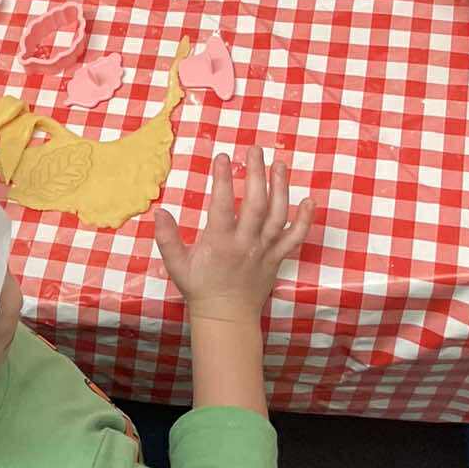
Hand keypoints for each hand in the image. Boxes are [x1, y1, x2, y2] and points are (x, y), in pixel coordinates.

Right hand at [153, 148, 311, 320]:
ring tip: (280, 164)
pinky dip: (305, 220)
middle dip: (257, 175)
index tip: (222, 156)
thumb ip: (167, 238)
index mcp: (220, 243)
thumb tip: (159, 212)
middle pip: (256, 205)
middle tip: (255, 149)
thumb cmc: (199, 288)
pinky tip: (310, 201)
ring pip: (277, 216)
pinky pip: (295, 238)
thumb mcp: (176, 265)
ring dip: (281, 188)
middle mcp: (245, 244)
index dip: (223, 180)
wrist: (226, 318)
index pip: (223, 205)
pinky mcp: (277, 258)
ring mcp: (264, 251)